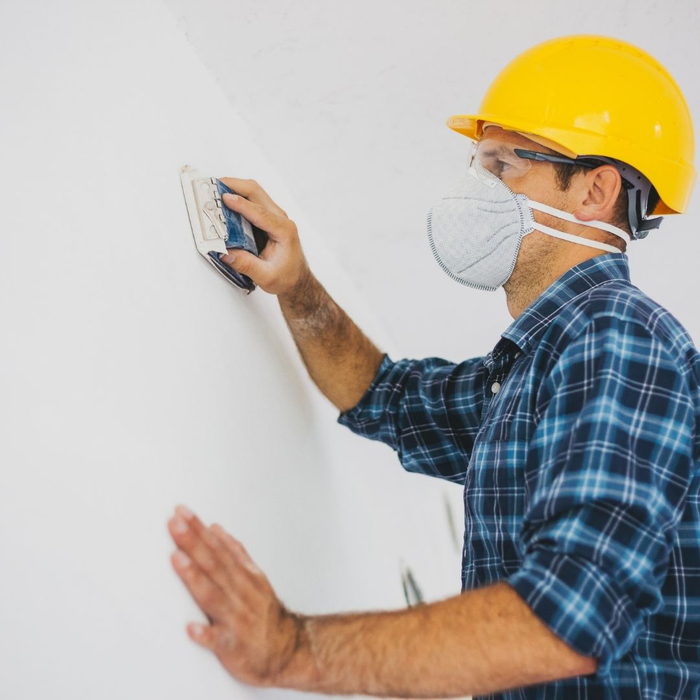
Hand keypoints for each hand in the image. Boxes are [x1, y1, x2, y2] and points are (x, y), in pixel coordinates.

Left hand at [167, 504, 302, 686]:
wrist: (287, 648)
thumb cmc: (264, 612)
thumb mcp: (254, 575)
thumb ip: (233, 551)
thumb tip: (215, 528)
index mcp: (241, 574)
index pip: (216, 546)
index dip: (198, 529)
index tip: (181, 513)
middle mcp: (238, 592)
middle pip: (213, 563)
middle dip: (193, 542)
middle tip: (175, 523)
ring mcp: (235, 617)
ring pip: (212, 595)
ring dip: (194, 577)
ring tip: (176, 559)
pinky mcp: (232, 646)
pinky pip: (218, 640)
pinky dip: (205, 634)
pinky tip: (190, 628)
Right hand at [218, 178, 310, 296]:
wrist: (297, 280)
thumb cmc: (288, 277)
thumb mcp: (266, 276)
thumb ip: (247, 265)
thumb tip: (227, 253)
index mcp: (284, 231)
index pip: (260, 212)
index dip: (241, 204)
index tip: (225, 198)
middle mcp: (281, 220)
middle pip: (257, 193)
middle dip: (235, 185)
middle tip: (215, 185)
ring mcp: (275, 217)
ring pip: (255, 194)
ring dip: (236, 189)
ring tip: (216, 190)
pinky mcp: (268, 219)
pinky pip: (252, 202)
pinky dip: (238, 197)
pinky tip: (225, 202)